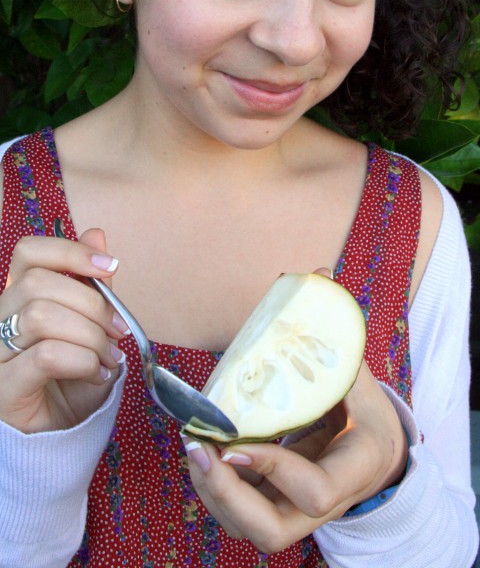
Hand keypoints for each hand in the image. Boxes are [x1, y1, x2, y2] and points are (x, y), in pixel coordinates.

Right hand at [0, 230, 128, 432]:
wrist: (61, 435)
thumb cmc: (74, 377)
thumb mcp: (93, 327)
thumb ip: (93, 285)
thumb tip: (97, 234)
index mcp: (19, 297)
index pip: (28, 252)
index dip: (70, 251)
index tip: (110, 267)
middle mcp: (0, 319)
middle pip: (38, 283)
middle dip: (92, 304)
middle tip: (119, 330)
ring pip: (41, 317)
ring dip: (89, 336)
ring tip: (109, 357)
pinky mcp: (3, 387)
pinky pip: (46, 356)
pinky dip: (83, 361)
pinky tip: (97, 373)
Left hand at [185, 361, 407, 553]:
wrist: (377, 456)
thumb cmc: (369, 416)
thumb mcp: (362, 383)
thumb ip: (337, 345)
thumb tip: (320, 279)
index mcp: (354, 471)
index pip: (314, 492)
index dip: (273, 470)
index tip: (236, 443)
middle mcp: (324, 505)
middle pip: (271, 531)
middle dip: (226, 495)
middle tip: (201, 449)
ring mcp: (296, 511)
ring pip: (247, 527)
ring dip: (212, 490)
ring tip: (194, 443)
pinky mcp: (275, 504)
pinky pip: (238, 509)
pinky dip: (214, 483)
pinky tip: (204, 446)